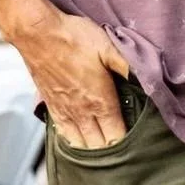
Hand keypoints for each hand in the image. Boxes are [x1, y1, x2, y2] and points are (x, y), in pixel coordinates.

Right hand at [12, 5, 130, 147]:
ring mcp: (65, 111)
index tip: (136, 141)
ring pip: (80, 144)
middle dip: (111, 150)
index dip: (127, 143)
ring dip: (92, 149)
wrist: (37, 33)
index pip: (116, 136)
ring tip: (102, 147)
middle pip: (98, 147)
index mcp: (100, 101)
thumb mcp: (108, 46)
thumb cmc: (73, 37)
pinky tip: (78, 139)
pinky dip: (72, 141)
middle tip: (123, 149)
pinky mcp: (51, 106)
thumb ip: (127, 66)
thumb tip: (146, 78)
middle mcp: (82, 112)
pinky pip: (62, 134)